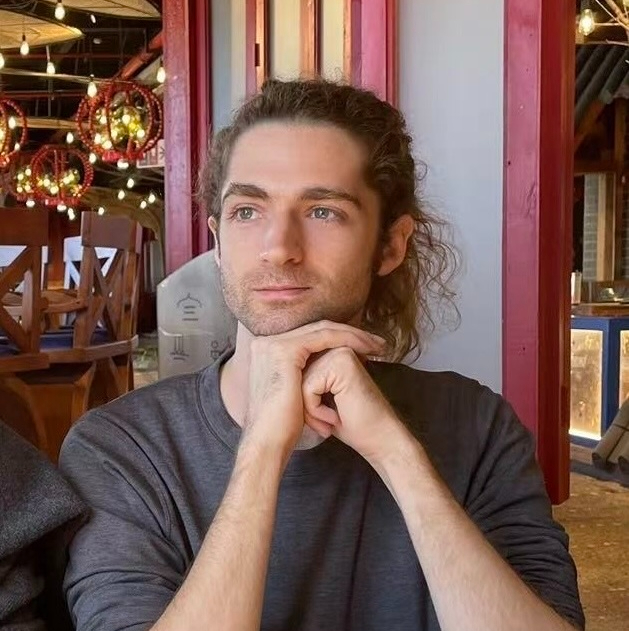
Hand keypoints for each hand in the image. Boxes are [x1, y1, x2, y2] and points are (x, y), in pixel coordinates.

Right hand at [241, 322, 385, 467]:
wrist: (268, 443)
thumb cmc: (283, 426)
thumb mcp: (293, 393)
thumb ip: (303, 375)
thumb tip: (326, 370)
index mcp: (267, 350)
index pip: (310, 335)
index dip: (339, 337)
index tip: (365, 346)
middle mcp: (266, 342)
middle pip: (317, 328)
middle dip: (351, 333)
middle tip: (377, 343)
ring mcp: (272, 344)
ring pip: (323, 330)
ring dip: (354, 336)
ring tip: (378, 346)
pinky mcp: (284, 350)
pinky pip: (324, 338)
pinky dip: (348, 340)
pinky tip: (367, 348)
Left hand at [301, 347, 408, 464]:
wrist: (377, 440)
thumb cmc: (350, 424)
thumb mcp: (319, 399)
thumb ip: (305, 382)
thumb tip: (281, 380)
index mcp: (332, 353)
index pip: (298, 372)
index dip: (306, 399)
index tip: (329, 415)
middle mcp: (336, 349)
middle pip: (297, 376)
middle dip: (308, 404)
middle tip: (331, 420)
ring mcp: (340, 354)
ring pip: (300, 382)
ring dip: (312, 409)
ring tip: (331, 421)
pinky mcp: (341, 364)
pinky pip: (307, 389)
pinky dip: (316, 411)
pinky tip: (335, 419)